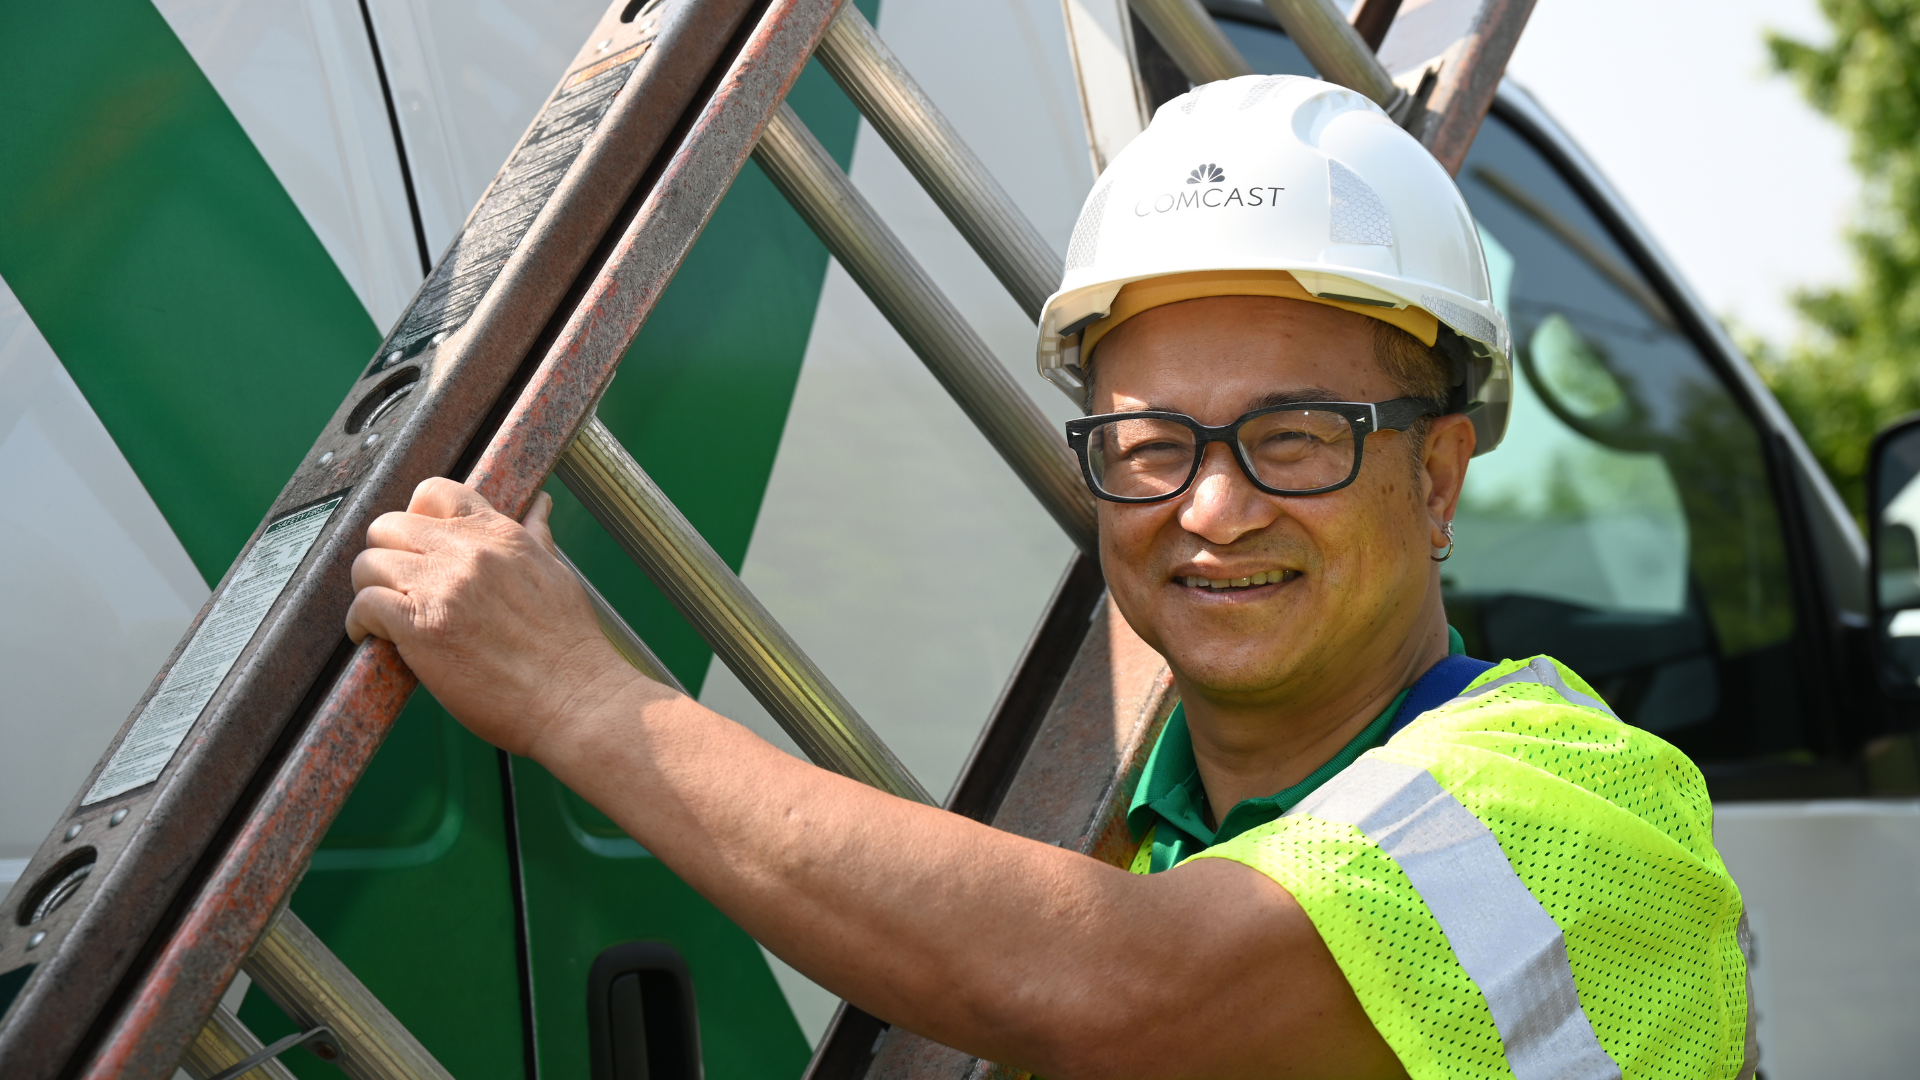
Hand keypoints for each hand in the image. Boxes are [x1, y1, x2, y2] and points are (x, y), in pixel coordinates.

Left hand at [345, 477, 640, 755]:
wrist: (575, 695)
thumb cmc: (569, 644)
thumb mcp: (555, 573)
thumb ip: (536, 537)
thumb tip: (538, 506)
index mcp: (499, 534)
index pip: (436, 492)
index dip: (416, 516)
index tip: (417, 543)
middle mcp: (467, 551)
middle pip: (389, 526)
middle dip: (386, 554)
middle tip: (397, 584)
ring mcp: (441, 586)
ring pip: (368, 563)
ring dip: (370, 589)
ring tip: (384, 613)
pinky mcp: (420, 626)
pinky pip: (364, 604)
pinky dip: (360, 623)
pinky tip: (373, 636)